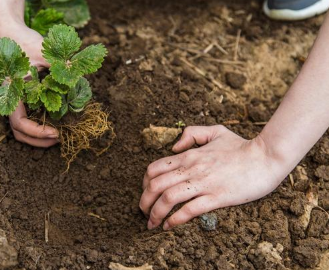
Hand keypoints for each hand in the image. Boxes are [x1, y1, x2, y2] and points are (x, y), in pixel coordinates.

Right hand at [1, 20, 57, 146]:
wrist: (10, 32)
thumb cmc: (23, 41)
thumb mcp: (43, 53)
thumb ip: (59, 67)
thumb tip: (79, 82)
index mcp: (10, 93)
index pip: (19, 123)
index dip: (38, 132)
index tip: (57, 133)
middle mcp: (10, 100)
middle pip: (20, 132)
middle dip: (40, 140)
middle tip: (61, 138)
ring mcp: (14, 101)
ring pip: (22, 129)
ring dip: (40, 136)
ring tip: (60, 134)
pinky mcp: (21, 98)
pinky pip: (27, 118)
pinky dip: (40, 125)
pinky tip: (55, 122)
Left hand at [140, 125, 285, 229]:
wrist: (265, 157)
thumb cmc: (241, 146)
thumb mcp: (215, 131)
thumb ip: (192, 134)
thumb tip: (174, 148)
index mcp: (189, 155)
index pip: (154, 168)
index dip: (144, 183)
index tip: (146, 193)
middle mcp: (191, 169)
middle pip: (155, 185)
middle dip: (144, 201)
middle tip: (143, 212)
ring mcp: (203, 183)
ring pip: (168, 199)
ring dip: (155, 214)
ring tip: (151, 223)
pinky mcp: (217, 197)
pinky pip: (189, 210)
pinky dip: (175, 220)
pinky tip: (169, 226)